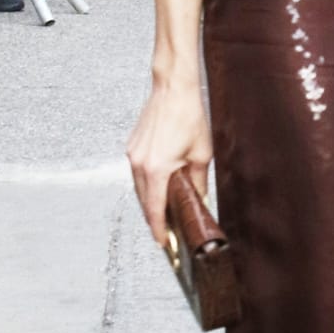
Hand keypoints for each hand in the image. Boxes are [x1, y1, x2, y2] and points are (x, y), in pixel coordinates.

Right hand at [127, 79, 213, 243]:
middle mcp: (139, 164)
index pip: (155, 209)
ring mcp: (133, 155)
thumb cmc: (188, 116)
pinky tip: (158, 190)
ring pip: (139, 189)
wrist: (173, 89)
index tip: (164, 243)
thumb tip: (198, 201)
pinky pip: (137, 174)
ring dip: (150, 203)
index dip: (159, 229)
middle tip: (167, 234)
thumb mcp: (201, 155)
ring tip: (163, 215)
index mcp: (156, 169)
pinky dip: (146, 186)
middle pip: (144, 202)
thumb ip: (197, 183)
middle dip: (155, 220)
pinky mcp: (132, 147)